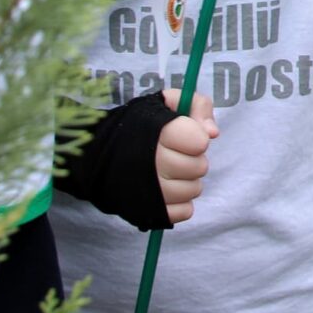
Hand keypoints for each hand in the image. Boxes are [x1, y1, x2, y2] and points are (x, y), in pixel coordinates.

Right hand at [155, 89, 217, 223]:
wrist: (99, 152)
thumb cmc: (143, 124)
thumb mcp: (169, 101)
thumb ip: (198, 106)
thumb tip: (213, 133)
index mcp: (158, 133)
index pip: (200, 142)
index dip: (196, 138)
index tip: (184, 136)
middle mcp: (153, 162)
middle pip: (200, 167)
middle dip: (193, 159)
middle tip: (177, 154)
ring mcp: (150, 190)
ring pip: (194, 190)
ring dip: (188, 180)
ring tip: (171, 171)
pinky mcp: (150, 211)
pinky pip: (185, 211)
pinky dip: (181, 202)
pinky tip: (168, 189)